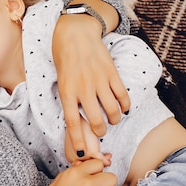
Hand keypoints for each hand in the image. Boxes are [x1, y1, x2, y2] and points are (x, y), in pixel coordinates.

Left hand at [52, 6, 130, 158]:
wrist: (75, 33)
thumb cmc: (64, 59)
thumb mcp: (60, 81)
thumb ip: (69, 100)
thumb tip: (77, 122)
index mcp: (66, 92)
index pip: (73, 123)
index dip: (79, 140)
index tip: (83, 153)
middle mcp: (83, 89)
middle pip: (97, 121)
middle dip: (101, 131)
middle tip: (101, 130)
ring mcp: (99, 81)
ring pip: (112, 111)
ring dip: (114, 120)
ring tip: (112, 119)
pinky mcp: (112, 73)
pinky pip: (122, 96)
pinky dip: (125, 105)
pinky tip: (123, 107)